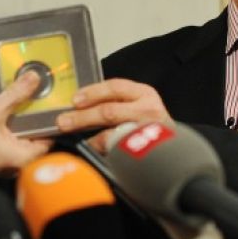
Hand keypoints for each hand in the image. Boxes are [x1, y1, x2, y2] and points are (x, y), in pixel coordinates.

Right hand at [0, 71, 51, 174]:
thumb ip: (15, 95)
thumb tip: (35, 78)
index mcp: (23, 158)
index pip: (50, 138)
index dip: (52, 119)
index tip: (54, 101)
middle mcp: (18, 164)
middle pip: (36, 137)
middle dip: (36, 116)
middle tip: (41, 95)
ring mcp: (6, 163)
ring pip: (21, 137)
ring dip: (22, 120)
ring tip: (25, 98)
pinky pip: (10, 140)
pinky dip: (10, 126)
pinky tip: (7, 110)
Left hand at [55, 78, 172, 153]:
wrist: (173, 147)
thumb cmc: (146, 122)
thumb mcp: (135, 103)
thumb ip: (113, 100)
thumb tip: (78, 103)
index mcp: (143, 93)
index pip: (115, 87)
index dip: (92, 92)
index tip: (74, 100)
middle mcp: (148, 110)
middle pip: (109, 111)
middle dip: (83, 117)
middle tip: (63, 122)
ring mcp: (148, 132)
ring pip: (112, 134)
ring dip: (88, 136)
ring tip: (72, 137)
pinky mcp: (146, 151)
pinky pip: (118, 151)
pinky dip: (101, 150)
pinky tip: (90, 149)